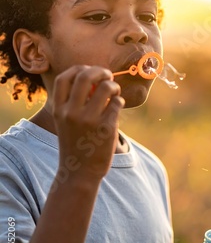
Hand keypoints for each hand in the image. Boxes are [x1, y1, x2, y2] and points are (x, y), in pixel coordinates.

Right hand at [52, 64, 124, 180]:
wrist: (79, 173)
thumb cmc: (75, 143)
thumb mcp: (65, 122)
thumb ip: (74, 101)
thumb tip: (95, 76)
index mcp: (59, 110)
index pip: (63, 78)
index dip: (77, 69)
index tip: (87, 70)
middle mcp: (71, 113)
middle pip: (85, 76)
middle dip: (100, 71)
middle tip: (107, 75)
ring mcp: (89, 120)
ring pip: (106, 87)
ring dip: (114, 86)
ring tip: (115, 92)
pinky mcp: (105, 128)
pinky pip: (117, 103)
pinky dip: (119, 101)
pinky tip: (117, 107)